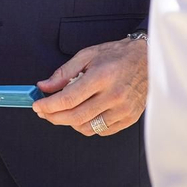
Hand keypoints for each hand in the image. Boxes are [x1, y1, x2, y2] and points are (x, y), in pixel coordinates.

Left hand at [33, 37, 147, 135]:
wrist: (148, 60)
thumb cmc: (118, 55)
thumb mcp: (87, 55)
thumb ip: (64, 73)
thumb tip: (44, 87)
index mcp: (102, 77)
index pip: (68, 99)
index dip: (49, 105)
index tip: (38, 106)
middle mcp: (114, 95)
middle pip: (75, 117)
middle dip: (54, 117)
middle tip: (44, 112)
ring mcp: (123, 109)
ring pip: (87, 127)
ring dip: (70, 122)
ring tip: (65, 111)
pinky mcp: (129, 118)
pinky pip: (101, 131)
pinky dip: (87, 125)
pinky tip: (85, 113)